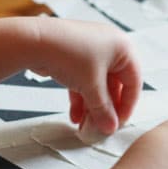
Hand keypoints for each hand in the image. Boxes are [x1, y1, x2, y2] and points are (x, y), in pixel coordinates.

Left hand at [33, 18, 141, 133]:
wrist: (33, 42)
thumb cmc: (68, 53)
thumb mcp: (91, 87)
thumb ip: (103, 110)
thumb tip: (110, 126)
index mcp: (122, 47)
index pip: (133, 82)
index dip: (127, 105)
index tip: (119, 122)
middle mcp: (109, 46)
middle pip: (114, 84)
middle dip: (106, 107)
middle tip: (102, 125)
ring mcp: (91, 50)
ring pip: (97, 84)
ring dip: (92, 106)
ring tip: (86, 124)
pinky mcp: (74, 56)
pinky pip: (83, 80)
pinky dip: (81, 97)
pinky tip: (75, 115)